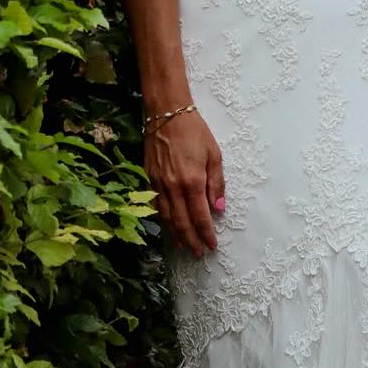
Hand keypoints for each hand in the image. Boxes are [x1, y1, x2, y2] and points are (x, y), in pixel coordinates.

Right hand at [145, 108, 225, 255]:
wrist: (166, 114)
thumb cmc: (194, 131)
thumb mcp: (214, 154)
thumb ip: (216, 184)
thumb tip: (218, 209)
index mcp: (192, 181)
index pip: (200, 217)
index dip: (206, 234)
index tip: (212, 246)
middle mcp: (173, 187)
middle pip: (181, 223)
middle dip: (191, 241)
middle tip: (198, 253)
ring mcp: (157, 184)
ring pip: (166, 218)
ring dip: (175, 235)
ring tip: (184, 246)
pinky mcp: (148, 178)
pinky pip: (155, 206)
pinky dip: (162, 220)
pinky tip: (168, 226)